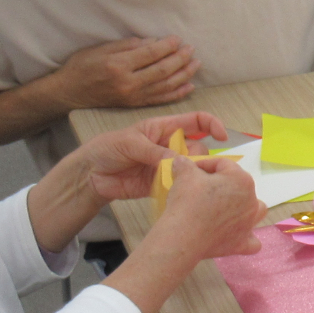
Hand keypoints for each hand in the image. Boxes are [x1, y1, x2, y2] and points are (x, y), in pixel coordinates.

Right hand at [51, 36, 199, 109]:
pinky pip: (161, 99)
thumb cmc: (82, 66)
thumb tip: (153, 42)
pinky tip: (189, 86)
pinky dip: (177, 93)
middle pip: (163, 70)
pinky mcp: (135, 105)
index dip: (168, 46)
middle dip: (180, 58)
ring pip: (166, 85)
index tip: (177, 39)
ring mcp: (133, 96)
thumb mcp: (100, 49)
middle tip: (191, 49)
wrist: (69, 93)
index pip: (151, 54)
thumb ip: (127, 45)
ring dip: (184, 74)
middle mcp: (128, 83)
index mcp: (119, 65)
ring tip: (196, 63)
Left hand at [77, 112, 229, 202]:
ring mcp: (168, 166)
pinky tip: (172, 191)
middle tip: (183, 167)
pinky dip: (180, 189)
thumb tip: (178, 161)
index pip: (197, 121)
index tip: (222, 136)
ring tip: (175, 180)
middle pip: (199, 149)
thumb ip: (154, 151)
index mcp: (165, 128)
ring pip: (192, 170)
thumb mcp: (129, 142)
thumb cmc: (108, 148)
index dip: (212, 125)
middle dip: (197, 158)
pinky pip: (180, 186)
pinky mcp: (163, 184)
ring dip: (189, 175)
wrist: (91, 174)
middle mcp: (170, 146)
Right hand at [155, 155, 265, 258]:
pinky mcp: (242, 242)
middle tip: (202, 188)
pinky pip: (252, 241)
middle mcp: (252, 200)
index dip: (205, 165)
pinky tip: (235, 236)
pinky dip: (245, 237)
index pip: (224, 165)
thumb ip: (185, 165)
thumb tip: (181, 160)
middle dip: (224, 184)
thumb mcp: (184, 175)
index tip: (191, 169)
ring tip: (228, 209)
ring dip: (245, 207)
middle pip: (241, 186)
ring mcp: (250, 223)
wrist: (184, 235)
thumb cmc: (188, 201)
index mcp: (241, 180)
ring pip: (256, 210)